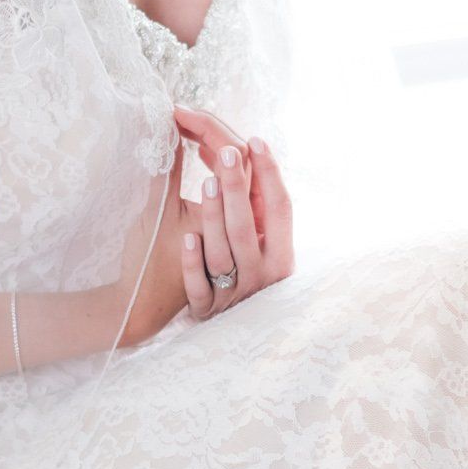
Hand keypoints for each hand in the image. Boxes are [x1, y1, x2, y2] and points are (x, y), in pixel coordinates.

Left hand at [171, 104, 294, 321]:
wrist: (207, 327)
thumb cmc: (231, 272)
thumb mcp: (249, 242)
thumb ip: (246, 204)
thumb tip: (228, 146)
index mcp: (278, 254)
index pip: (280, 208)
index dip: (271, 174)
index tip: (256, 140)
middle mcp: (261, 275)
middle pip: (249, 226)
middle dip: (238, 185)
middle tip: (226, 150)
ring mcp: (233, 294)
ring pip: (224, 254)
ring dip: (215, 216)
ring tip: (205, 182)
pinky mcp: (205, 309)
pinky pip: (200, 286)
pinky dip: (194, 262)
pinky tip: (187, 238)